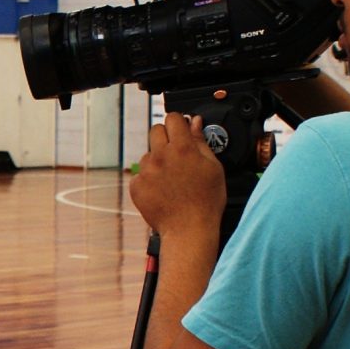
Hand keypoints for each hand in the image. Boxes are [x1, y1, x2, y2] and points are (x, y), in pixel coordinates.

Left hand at [128, 116, 226, 235]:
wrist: (189, 230)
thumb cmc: (206, 201)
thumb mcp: (213, 168)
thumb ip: (201, 141)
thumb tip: (195, 122)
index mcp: (182, 148)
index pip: (173, 118)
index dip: (179, 122)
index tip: (182, 129)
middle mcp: (161, 156)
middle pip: (156, 130)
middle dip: (166, 137)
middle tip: (177, 153)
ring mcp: (146, 171)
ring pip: (148, 154)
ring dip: (158, 160)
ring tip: (172, 179)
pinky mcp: (136, 185)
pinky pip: (140, 174)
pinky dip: (149, 179)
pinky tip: (163, 190)